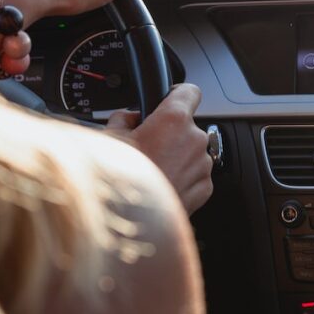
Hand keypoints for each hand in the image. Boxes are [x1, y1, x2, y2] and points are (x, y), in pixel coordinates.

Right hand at [105, 84, 213, 214]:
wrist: (130, 223)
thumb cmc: (119, 181)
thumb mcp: (109, 139)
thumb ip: (123, 119)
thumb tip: (128, 118)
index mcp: (174, 120)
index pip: (189, 91)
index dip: (177, 94)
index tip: (169, 99)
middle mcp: (194, 140)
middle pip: (187, 126)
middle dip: (169, 133)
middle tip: (146, 147)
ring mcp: (202, 165)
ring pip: (191, 152)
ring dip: (176, 157)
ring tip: (151, 171)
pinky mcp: (205, 188)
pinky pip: (195, 175)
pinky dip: (182, 177)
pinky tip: (160, 185)